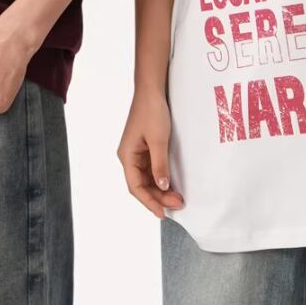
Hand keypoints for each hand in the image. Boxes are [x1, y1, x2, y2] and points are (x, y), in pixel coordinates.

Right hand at [117, 88, 184, 217]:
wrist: (152, 91)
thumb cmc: (152, 112)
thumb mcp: (158, 140)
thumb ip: (160, 165)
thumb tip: (162, 186)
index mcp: (127, 156)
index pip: (136, 187)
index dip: (149, 201)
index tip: (162, 213)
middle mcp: (129, 157)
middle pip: (142, 185)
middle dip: (159, 197)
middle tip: (178, 204)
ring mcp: (137, 154)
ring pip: (147, 179)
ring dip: (161, 190)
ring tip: (178, 198)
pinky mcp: (146, 149)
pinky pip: (152, 170)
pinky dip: (161, 179)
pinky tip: (172, 185)